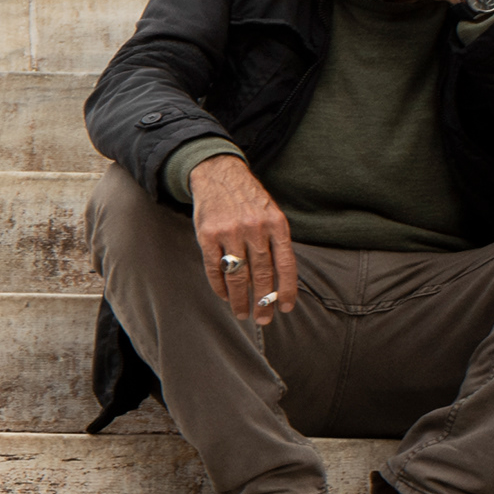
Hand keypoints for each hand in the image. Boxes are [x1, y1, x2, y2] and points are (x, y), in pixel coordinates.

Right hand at [189, 153, 297, 320]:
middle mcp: (255, 228)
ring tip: (242, 313)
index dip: (286, 289)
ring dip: (240, 298)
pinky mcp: (207, 235)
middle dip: (263, 301)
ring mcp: (230, 232)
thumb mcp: (270, 213)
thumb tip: (280, 279)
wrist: (218, 174)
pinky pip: (215, 268)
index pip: (285, 264)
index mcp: (276, 223)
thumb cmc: (248, 199)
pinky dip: (220, 286)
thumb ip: (276, 241)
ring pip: (238, 275)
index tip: (284, 307)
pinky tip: (224, 295)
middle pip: (261, 273)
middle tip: (263, 319)